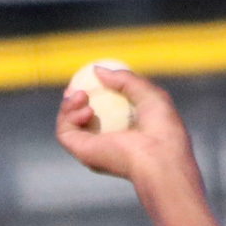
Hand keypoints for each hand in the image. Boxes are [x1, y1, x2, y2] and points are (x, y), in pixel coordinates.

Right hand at [55, 67, 196, 191]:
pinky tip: (86, 110)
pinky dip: (68, 116)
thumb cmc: (162, 128)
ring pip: (68, 126)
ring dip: (68, 106)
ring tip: (82, 96)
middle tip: (78, 89)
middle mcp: (108, 146)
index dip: (93, 96)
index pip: (103, 115)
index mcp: (126, 135)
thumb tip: (96, 70)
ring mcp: (94, 151)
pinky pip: (64, 132)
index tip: (90, 81)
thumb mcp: (148, 93)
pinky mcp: (83, 154)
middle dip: (73, 102)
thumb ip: (124, 79)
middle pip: (81, 122)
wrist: (159, 155)